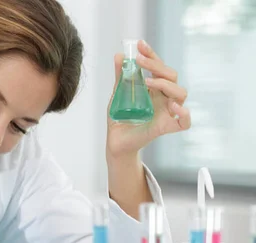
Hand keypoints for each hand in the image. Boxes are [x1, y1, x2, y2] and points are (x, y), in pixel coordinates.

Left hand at [106, 40, 190, 160]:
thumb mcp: (118, 94)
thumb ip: (121, 76)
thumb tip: (119, 55)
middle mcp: (164, 97)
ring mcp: (167, 112)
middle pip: (172, 76)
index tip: (140, 45)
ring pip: (180, 94)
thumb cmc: (120, 117)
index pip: (159, 67)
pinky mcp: (165, 127)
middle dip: (156, 66)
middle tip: (139, 61)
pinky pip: (184, 122)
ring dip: (166, 84)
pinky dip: (184, 114)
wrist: (116, 141)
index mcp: (155, 87)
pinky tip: (172, 106)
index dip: (152, 54)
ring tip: (147, 82)